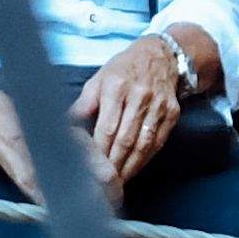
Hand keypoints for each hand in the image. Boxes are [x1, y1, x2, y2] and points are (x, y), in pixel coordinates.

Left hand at [71, 42, 186, 190]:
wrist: (161, 55)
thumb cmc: (124, 69)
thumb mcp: (99, 78)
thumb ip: (84, 103)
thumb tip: (66, 125)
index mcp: (116, 86)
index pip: (107, 127)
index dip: (100, 150)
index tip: (91, 167)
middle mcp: (139, 95)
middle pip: (125, 139)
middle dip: (114, 164)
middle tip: (103, 181)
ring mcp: (158, 105)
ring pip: (143, 144)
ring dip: (130, 166)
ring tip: (118, 181)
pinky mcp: (172, 112)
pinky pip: (158, 141)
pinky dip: (146, 158)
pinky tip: (135, 168)